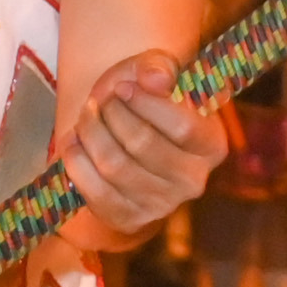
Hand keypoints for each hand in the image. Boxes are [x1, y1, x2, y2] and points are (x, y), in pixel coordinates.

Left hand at [56, 50, 228, 241]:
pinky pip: (95, 191)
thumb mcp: (153, 75)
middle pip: (142, 144)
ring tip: (86, 117)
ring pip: (114, 165)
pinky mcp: (130, 219)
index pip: (181, 127)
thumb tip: (155, 79)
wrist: (123, 143)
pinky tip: (74, 142)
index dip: (144, 104)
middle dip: (111, 115)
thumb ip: (157, 68)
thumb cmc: (143, 104)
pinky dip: (77, 161)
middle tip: (98, 102)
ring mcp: (162, 205)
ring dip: (90, 134)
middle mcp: (193, 181)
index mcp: (211, 145)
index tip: (122, 87)